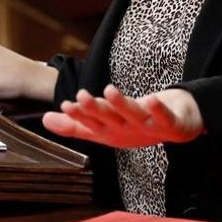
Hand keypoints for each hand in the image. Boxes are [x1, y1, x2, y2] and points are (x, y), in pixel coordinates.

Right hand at [42, 85, 204, 148]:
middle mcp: (126, 130)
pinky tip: (152, 98)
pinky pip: (164, 116)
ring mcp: (148, 127)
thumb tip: (45, 119)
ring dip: (121, 104)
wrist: (176, 129)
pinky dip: (158, 109)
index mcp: (110, 131)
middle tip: (81, 97)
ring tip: (109, 90)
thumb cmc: (135, 127)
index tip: (65, 104)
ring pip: (132, 115)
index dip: (79, 115)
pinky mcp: (170, 123)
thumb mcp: (103, 126)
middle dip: (95, 109)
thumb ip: (75, 125)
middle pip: (109, 119)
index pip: (91, 123)